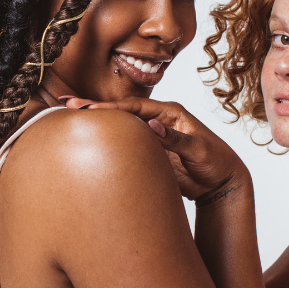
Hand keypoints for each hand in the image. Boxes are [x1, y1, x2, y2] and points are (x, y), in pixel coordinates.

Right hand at [65, 96, 245, 202]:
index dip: (110, 107)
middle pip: (122, 112)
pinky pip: (124, 143)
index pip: (134, 107)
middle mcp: (158, 120)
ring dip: (98, 122)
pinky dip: (107, 139)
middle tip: (66, 104)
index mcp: (170, 112)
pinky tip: (89, 139)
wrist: (222, 183)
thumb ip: (175, 139)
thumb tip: (151, 126)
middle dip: (95, 108)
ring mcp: (151, 135)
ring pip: (120, 127)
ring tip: (68, 117)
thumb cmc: (216, 162)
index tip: (88, 108)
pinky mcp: (149, 151)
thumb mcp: (199, 150)